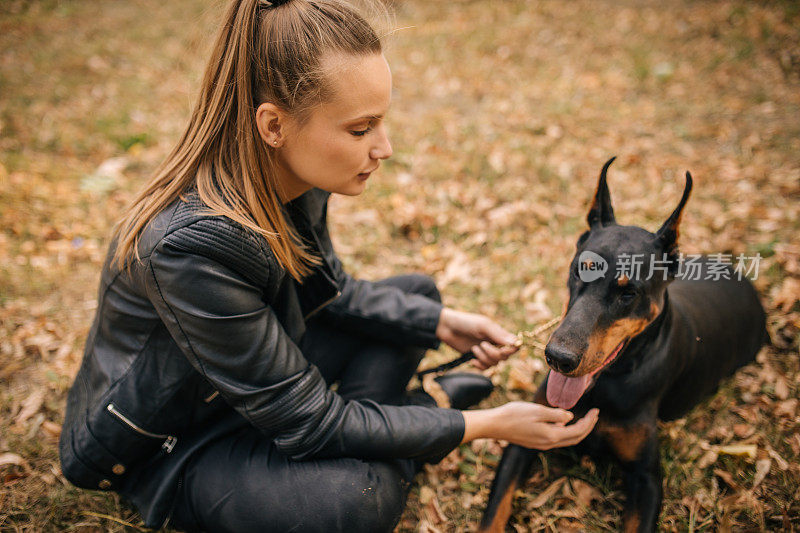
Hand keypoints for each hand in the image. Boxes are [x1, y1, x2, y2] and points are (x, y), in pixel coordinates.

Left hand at [435, 308, 518, 368]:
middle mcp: (495, 344)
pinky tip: (472, 359)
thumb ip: (498, 335)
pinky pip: (485, 368)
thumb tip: (515, 344)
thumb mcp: (483, 326)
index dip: (510, 350)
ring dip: (483, 358)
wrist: (447, 328)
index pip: (514, 346)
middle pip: (504, 357)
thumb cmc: (466, 323)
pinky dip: (479, 366)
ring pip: (494, 363)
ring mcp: (486, 352)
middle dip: (492, 354)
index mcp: (499, 334)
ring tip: (473, 348)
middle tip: (481, 345)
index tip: (502, 349)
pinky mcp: (477, 358)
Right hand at [461, 403, 598, 448]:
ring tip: (584, 418)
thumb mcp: (538, 410)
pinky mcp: (535, 442)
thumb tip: (570, 417)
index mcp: (552, 435)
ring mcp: (541, 444)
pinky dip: (566, 431)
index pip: (578, 431)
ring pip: (567, 440)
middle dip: (588, 427)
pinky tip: (564, 422)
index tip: (596, 410)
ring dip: (578, 430)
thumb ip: (556, 414)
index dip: (590, 421)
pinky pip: (557, 439)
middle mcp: (549, 443)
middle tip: (594, 414)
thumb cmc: (514, 415)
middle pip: (575, 438)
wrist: (494, 425)